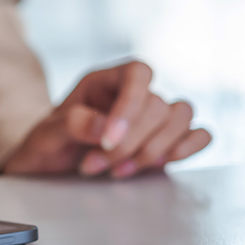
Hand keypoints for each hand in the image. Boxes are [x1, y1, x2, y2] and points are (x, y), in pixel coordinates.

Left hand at [2, 61, 210, 178]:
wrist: (48, 170)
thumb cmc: (46, 146)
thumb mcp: (46, 135)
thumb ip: (70, 125)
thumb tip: (105, 127)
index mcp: (103, 82)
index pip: (137, 73)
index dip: (131, 105)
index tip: (108, 141)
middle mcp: (131, 95)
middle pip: (157, 105)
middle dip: (130, 143)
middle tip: (94, 165)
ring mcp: (151, 118)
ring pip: (181, 117)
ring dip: (155, 150)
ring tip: (118, 172)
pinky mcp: (165, 142)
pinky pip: (198, 134)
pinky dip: (188, 148)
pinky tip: (161, 163)